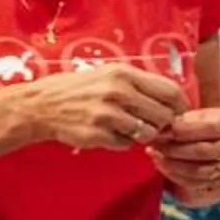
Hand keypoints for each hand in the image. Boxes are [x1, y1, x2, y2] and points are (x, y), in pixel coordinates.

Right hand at [0, 63, 185, 151]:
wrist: (38, 106)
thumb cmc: (77, 90)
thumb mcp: (108, 75)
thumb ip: (139, 85)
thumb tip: (174, 103)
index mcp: (124, 74)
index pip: (171, 92)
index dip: (180, 107)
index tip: (177, 114)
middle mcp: (118, 91)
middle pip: (164, 116)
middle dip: (161, 124)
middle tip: (149, 125)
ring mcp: (107, 114)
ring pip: (148, 133)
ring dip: (142, 135)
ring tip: (125, 128)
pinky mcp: (97, 134)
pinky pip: (126, 145)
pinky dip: (121, 143)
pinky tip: (107, 133)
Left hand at [150, 106, 219, 204]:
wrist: (215, 154)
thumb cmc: (196, 129)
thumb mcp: (192, 116)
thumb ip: (181, 115)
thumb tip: (160, 116)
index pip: (211, 127)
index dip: (185, 130)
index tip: (164, 129)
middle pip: (205, 150)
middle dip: (175, 148)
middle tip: (154, 143)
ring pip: (200, 169)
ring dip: (172, 163)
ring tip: (155, 154)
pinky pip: (198, 184)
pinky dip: (175, 175)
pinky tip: (162, 165)